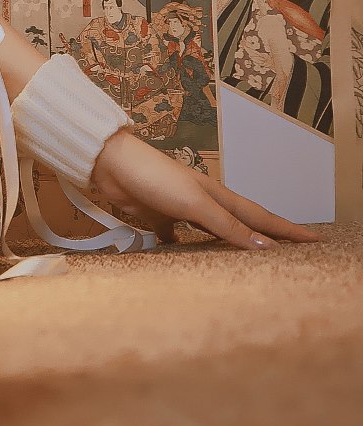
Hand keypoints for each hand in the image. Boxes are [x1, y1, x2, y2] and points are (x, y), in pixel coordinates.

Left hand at [91, 128, 318, 249]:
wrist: (111, 165)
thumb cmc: (154, 176)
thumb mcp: (195, 203)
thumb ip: (227, 225)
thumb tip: (264, 246)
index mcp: (219, 196)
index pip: (261, 218)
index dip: (287, 230)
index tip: (314, 240)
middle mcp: (205, 202)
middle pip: (243, 223)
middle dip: (268, 237)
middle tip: (294, 249)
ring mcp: (183, 210)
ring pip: (215, 231)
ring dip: (234, 243)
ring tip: (252, 257)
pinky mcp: (159, 218)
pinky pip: (179, 238)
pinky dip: (188, 249)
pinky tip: (189, 260)